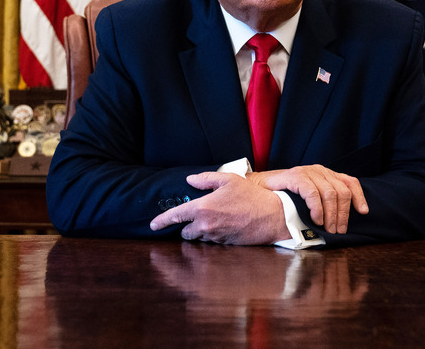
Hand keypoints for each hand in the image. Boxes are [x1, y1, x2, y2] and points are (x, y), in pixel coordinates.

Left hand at [148, 172, 291, 244]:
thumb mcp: (229, 180)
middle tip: (197, 217)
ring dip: (201, 231)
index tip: (153, 225)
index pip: (175, 216)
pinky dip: (213, 235)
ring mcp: (215, 237)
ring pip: (199, 238)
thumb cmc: (251, 196)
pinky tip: (224, 226)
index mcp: (202, 208)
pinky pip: (212, 242)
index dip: (161, 221)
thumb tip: (190, 180)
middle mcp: (205, 225)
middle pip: (185, 233)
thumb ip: (206, 179)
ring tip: (215, 219)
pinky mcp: (224, 245)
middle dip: (187, 227)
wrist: (272, 216)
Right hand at [247, 165, 368, 233]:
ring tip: (327, 228)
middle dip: (343, 214)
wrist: (258, 188)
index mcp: (326, 175)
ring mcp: (308, 172)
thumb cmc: (285, 196)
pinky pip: (313, 193)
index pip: (350, 182)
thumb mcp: (310, 198)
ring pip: (330, 194)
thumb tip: (340, 221)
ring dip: (331, 215)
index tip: (363, 212)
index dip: (359, 197)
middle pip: (342, 192)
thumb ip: (324, 202)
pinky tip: (316, 219)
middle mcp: (320, 171)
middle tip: (338, 231)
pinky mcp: (296, 176)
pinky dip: (317, 208)